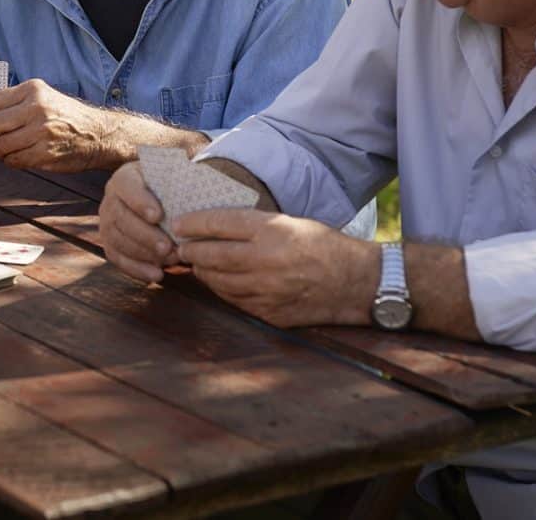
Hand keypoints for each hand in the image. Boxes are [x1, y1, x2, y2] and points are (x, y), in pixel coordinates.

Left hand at [0, 78, 106, 170]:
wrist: (98, 134)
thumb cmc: (65, 117)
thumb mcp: (43, 98)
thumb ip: (14, 103)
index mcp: (33, 89)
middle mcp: (37, 107)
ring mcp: (42, 131)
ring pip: (1, 146)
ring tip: (5, 152)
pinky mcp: (46, 152)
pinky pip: (14, 160)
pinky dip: (11, 162)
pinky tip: (19, 157)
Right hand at [99, 161, 178, 282]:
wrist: (159, 200)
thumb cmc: (169, 189)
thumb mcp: (172, 179)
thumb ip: (178, 184)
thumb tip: (194, 195)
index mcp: (125, 177)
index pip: (127, 186)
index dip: (140, 202)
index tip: (158, 216)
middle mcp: (110, 199)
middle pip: (121, 218)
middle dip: (145, 235)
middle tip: (168, 247)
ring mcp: (107, 223)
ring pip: (118, 240)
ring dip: (144, 254)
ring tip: (169, 260)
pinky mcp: (109, 244)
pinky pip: (118, 258)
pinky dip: (137, 269)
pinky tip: (157, 275)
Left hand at [174, 210, 378, 327]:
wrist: (356, 282)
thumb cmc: (322, 245)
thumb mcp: (290, 222)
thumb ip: (254, 225)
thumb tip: (215, 224)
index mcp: (273, 231)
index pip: (221, 223)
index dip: (194, 223)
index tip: (179, 223)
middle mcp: (266, 261)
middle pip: (213, 254)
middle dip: (191, 249)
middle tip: (179, 245)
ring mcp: (267, 290)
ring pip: (218, 281)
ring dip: (202, 271)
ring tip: (194, 262)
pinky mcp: (269, 313)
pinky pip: (233, 300)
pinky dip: (220, 289)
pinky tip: (216, 281)